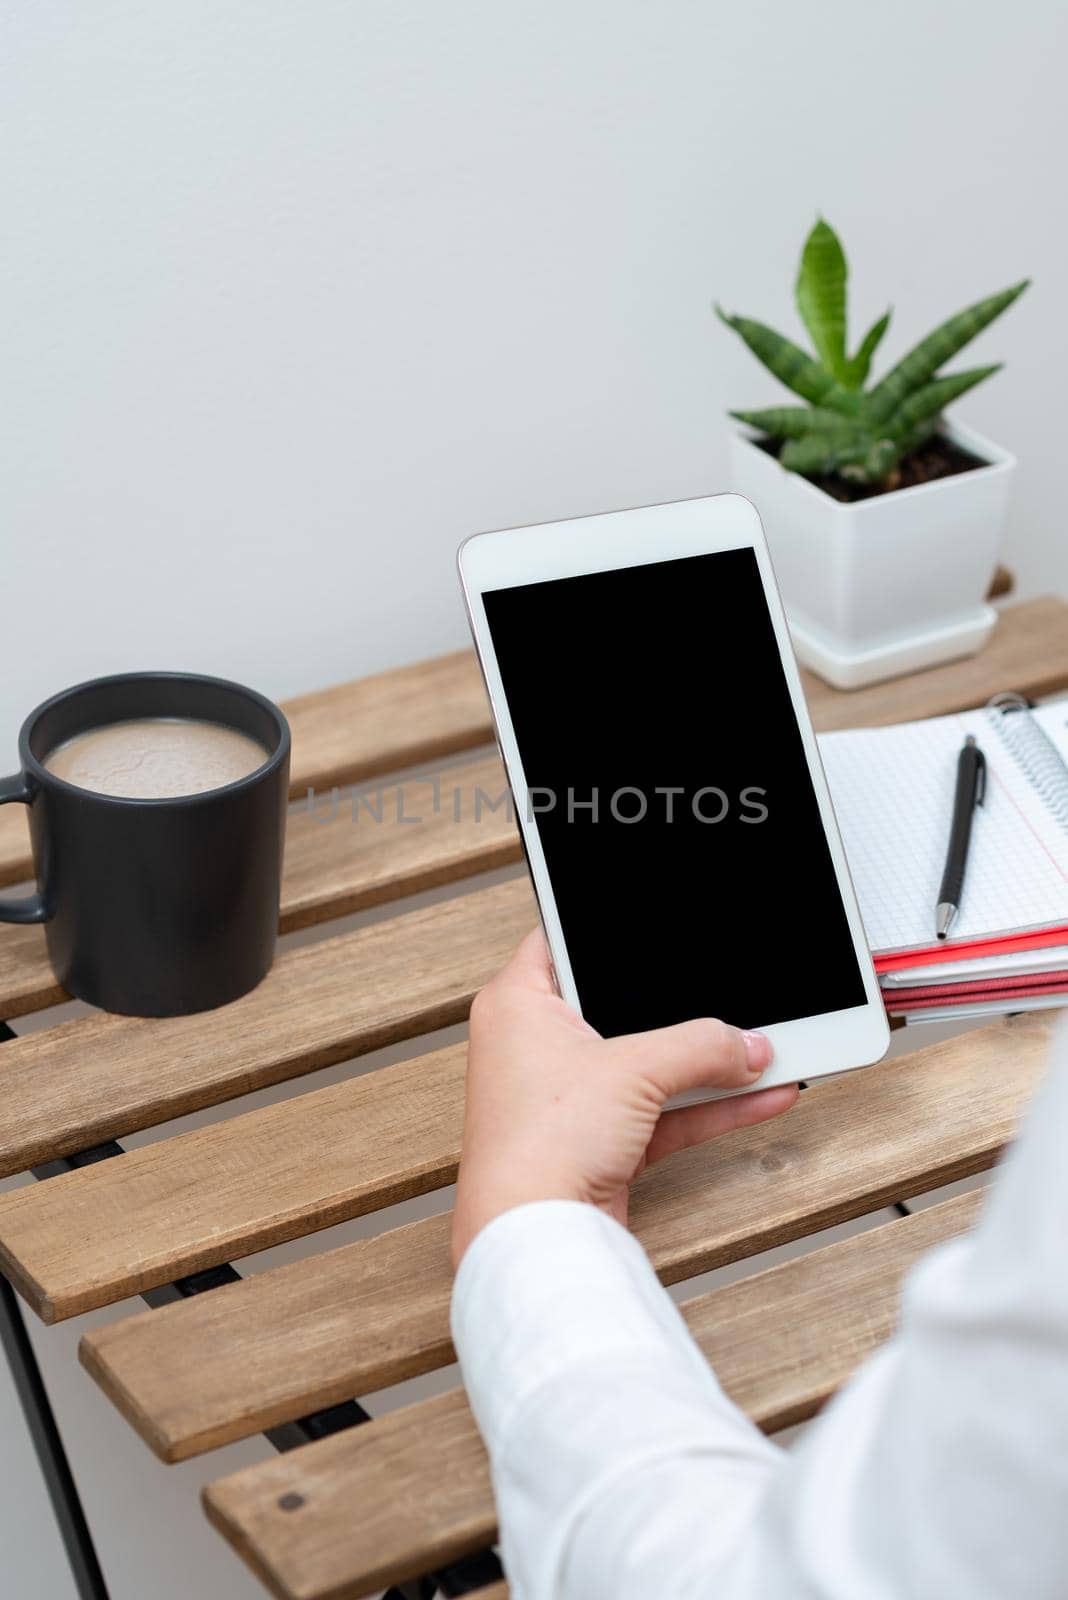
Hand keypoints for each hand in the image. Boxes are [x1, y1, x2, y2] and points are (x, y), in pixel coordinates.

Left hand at [452, 929, 798, 1265]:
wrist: (533, 1242)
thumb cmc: (537, 1147)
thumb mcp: (631, 1071)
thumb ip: (699, 1047)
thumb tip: (747, 1043)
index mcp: (519, 1003)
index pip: (565, 940)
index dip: (610, 930)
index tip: (659, 927)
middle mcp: (537, 1045)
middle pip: (620, 1005)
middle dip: (681, 1007)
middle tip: (728, 991)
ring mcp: (569, 1097)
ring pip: (648, 1064)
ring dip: (705, 1062)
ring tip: (763, 1048)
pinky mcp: (597, 1143)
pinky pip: (662, 1111)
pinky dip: (707, 1107)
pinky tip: (758, 1095)